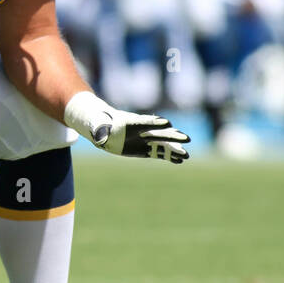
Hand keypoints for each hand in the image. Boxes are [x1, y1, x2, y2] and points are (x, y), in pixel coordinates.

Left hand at [65, 90, 189, 162]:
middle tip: (186, 139)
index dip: (155, 122)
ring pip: (163, 144)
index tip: (167, 123)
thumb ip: (101, 131)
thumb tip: (98, 136)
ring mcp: (146, 140)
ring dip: (174, 150)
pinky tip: (179, 160)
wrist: (106, 130)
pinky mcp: (146, 149)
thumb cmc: (102, 126)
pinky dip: (169, 157)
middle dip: (172, 136)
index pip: (144, 121)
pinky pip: (160, 153)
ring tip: (186, 155)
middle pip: (159, 133)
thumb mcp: (99, 127)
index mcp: (131, 122)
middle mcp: (142, 131)